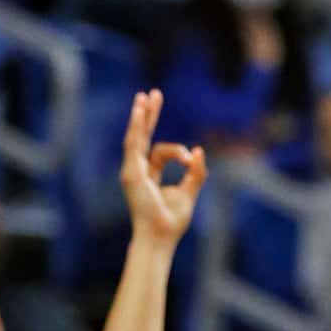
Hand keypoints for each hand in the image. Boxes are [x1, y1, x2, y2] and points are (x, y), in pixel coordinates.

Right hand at [118, 88, 206, 246]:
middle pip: (142, 137)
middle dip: (148, 116)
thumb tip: (199, 150)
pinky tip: (139, 110)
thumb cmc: (172, 221)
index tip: (190, 158)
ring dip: (140, 116)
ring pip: (136, 137)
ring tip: (144, 96)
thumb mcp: (189, 193)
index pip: (160, 152)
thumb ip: (196, 173)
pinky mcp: (131, 173)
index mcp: (149, 175)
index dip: (179, 152)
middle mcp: (137, 171)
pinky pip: (133, 144)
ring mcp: (132, 171)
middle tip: (153, 94)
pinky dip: (136, 126)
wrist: (160, 236)